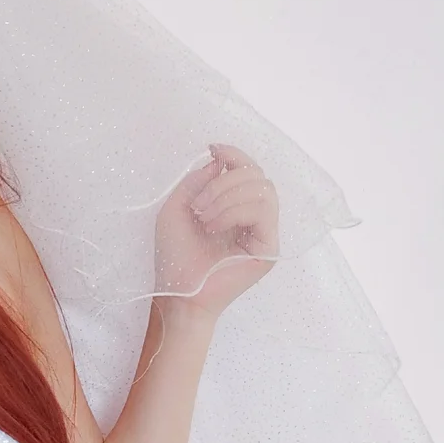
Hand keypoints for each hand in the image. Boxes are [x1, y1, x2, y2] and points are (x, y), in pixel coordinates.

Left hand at [154, 143, 279, 317]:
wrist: (177, 294)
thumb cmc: (174, 258)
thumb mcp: (176, 209)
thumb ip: (196, 182)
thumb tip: (218, 163)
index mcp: (234, 207)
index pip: (247, 171)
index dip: (234, 154)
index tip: (213, 149)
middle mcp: (253, 218)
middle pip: (257, 175)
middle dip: (224, 182)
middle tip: (198, 204)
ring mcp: (263, 233)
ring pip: (263, 189)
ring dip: (227, 197)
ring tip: (204, 218)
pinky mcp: (268, 247)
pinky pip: (262, 211)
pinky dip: (233, 211)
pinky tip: (214, 227)